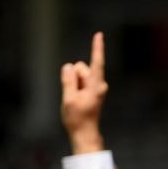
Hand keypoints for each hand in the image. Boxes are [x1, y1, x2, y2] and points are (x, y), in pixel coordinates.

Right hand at [61, 32, 106, 153]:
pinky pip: (79, 81)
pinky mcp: (92, 90)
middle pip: (81, 67)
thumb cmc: (78, 119)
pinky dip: (75, 87)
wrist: (84, 133)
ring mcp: (96, 87)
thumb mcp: (68, 99)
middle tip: (73, 97)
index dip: (97, 48)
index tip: (99, 34)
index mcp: (96, 86)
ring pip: (78, 74)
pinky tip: (76, 100)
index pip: (96, 62)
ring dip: (73, 83)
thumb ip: (68, 80)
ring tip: (75, 100)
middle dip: (73, 77)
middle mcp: (99, 84)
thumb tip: (68, 66)